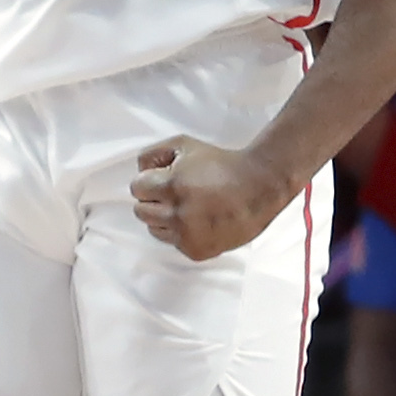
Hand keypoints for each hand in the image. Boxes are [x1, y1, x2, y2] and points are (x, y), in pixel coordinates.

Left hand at [131, 137, 295, 260]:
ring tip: (189, 206)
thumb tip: (139, 172)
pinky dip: (182, 233)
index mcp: (172, 186)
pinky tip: (200, 220)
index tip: (165, 178)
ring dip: (164, 218)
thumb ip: (152, 155)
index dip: (150, 181)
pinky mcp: (196, 250)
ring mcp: (187, 235)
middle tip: (177, 192)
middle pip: (141, 211)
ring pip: (154, 230)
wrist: (259, 187)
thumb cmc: (221, 164)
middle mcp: (177, 214)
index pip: (137, 188)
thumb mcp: (184, 145)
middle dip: (154, 200)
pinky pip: (174, 243)